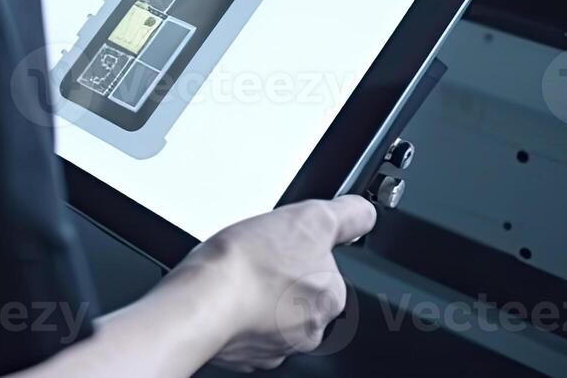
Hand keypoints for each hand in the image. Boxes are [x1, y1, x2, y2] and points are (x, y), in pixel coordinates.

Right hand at [183, 196, 376, 371]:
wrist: (200, 302)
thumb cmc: (249, 266)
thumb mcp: (313, 219)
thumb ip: (348, 216)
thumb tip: (365, 213)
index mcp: (329, 301)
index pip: (328, 270)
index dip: (306, 249)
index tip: (287, 241)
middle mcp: (306, 331)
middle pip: (298, 292)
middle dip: (282, 274)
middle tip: (260, 253)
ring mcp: (272, 346)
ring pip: (270, 310)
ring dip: (258, 292)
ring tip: (238, 272)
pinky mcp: (239, 353)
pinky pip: (242, 325)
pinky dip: (235, 310)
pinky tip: (224, 292)